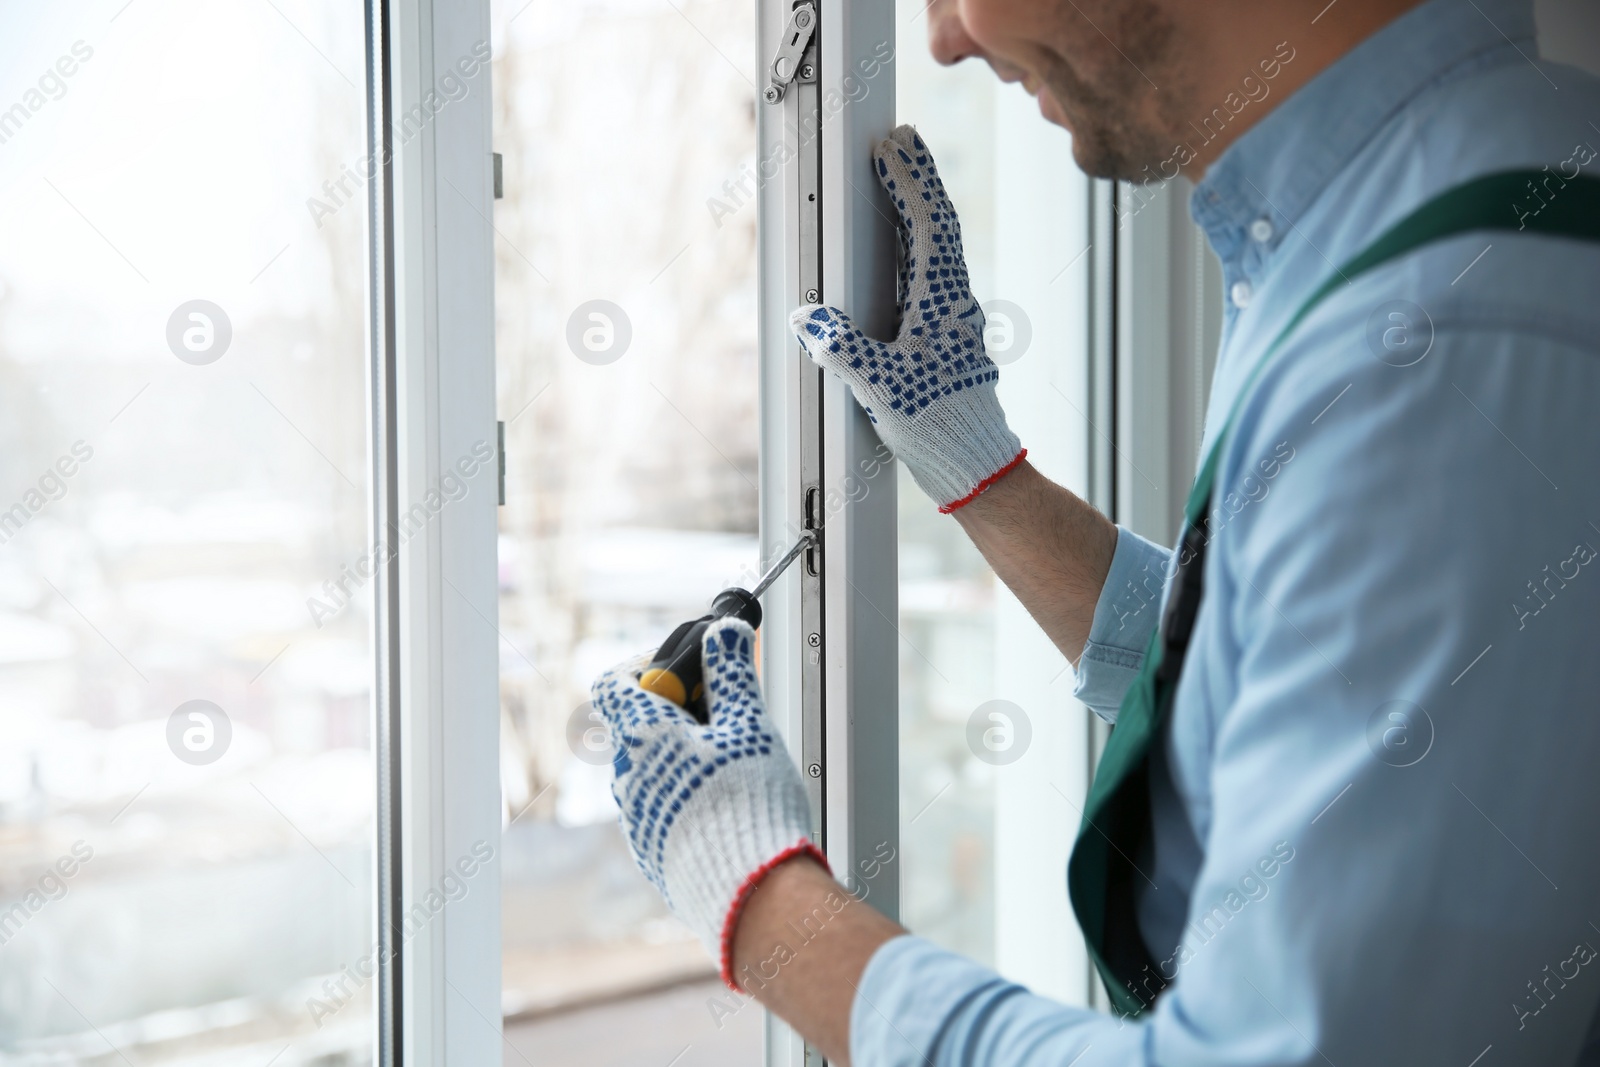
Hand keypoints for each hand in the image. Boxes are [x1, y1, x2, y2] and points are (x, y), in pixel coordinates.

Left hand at [591, 618, 824, 988]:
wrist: (753, 895)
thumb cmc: (750, 805)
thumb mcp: (748, 724)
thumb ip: (731, 672)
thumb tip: (722, 631)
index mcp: (643, 736)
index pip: (615, 682)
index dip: (648, 663)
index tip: (687, 665)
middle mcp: (628, 776)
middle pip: (640, 723)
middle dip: (681, 710)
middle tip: (729, 712)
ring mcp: (637, 818)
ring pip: (652, 768)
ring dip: (684, 754)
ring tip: (737, 764)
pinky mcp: (653, 852)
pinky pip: (662, 807)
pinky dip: (687, 794)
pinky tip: (729, 805)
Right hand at [790, 124, 1023, 512]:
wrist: (976, 466)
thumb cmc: (937, 426)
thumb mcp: (879, 385)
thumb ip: (841, 348)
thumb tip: (807, 319)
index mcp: (943, 303)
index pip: (928, 226)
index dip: (909, 183)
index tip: (892, 148)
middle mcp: (954, 304)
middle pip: (938, 226)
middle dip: (919, 180)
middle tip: (905, 140)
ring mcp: (953, 320)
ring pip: (938, 249)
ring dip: (920, 209)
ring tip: (904, 178)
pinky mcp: (946, 339)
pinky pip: (931, 277)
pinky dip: (918, 247)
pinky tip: (904, 249)